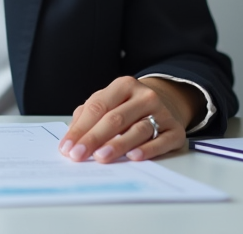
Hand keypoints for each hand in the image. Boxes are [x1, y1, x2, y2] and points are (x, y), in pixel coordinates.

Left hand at [57, 76, 198, 162]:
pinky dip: (147, 150)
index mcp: (123, 85)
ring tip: (102, 157)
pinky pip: (161, 141)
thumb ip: (87, 117)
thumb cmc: (129, 107)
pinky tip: (133, 156)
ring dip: (118, 145)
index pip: (97, 107)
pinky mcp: (175, 130)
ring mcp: (162, 112)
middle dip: (94, 138)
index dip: (80, 128)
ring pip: (138, 129)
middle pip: (115, 118)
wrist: (168, 103)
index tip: (67, 147)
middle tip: (79, 155)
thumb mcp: (109, 103)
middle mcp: (144, 96)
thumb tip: (70, 139)